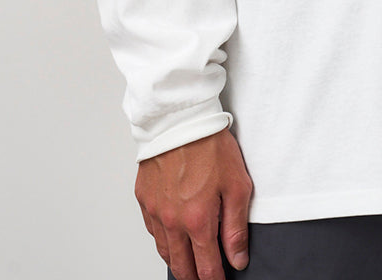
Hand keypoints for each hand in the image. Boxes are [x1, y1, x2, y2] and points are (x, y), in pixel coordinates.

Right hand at [135, 127, 252, 278]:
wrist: (180, 117)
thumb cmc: (210, 144)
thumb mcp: (237, 185)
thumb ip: (236, 227)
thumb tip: (238, 258)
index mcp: (197, 221)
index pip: (207, 267)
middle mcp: (172, 221)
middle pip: (182, 266)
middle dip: (195, 278)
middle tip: (205, 279)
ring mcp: (155, 210)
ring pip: (164, 251)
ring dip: (177, 261)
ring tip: (189, 265)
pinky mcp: (143, 197)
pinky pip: (151, 229)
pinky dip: (162, 238)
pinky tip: (171, 237)